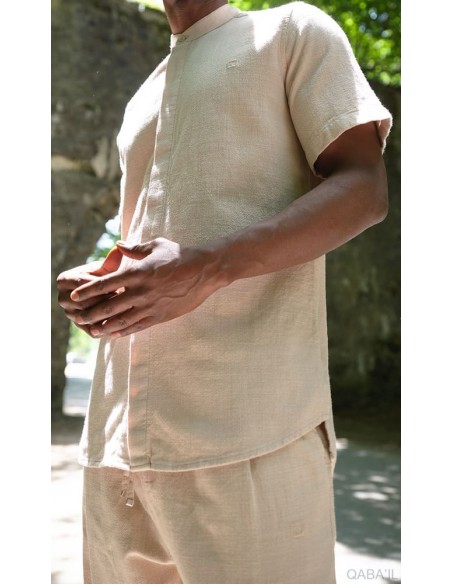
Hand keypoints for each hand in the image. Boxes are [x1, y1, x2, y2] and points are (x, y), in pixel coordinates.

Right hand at [56, 247, 122, 334]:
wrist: (104, 293)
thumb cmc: (105, 276)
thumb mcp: (107, 269)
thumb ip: (111, 261)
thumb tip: (119, 249)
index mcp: (64, 280)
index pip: (81, 283)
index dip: (100, 285)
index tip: (119, 284)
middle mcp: (62, 298)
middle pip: (82, 303)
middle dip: (103, 301)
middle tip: (123, 301)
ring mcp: (69, 314)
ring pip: (87, 318)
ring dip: (105, 316)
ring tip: (123, 313)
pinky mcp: (79, 326)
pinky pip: (91, 330)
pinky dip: (105, 329)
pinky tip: (120, 325)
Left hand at [69, 237, 223, 337]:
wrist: (206, 271)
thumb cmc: (181, 255)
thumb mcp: (156, 246)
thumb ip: (134, 249)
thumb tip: (117, 246)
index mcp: (138, 272)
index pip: (106, 284)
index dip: (88, 290)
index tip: (75, 295)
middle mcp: (142, 291)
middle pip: (110, 306)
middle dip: (92, 313)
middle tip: (79, 318)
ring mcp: (152, 305)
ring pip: (122, 320)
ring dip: (104, 327)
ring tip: (92, 331)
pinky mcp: (161, 316)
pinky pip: (138, 326)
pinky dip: (124, 331)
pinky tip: (114, 334)